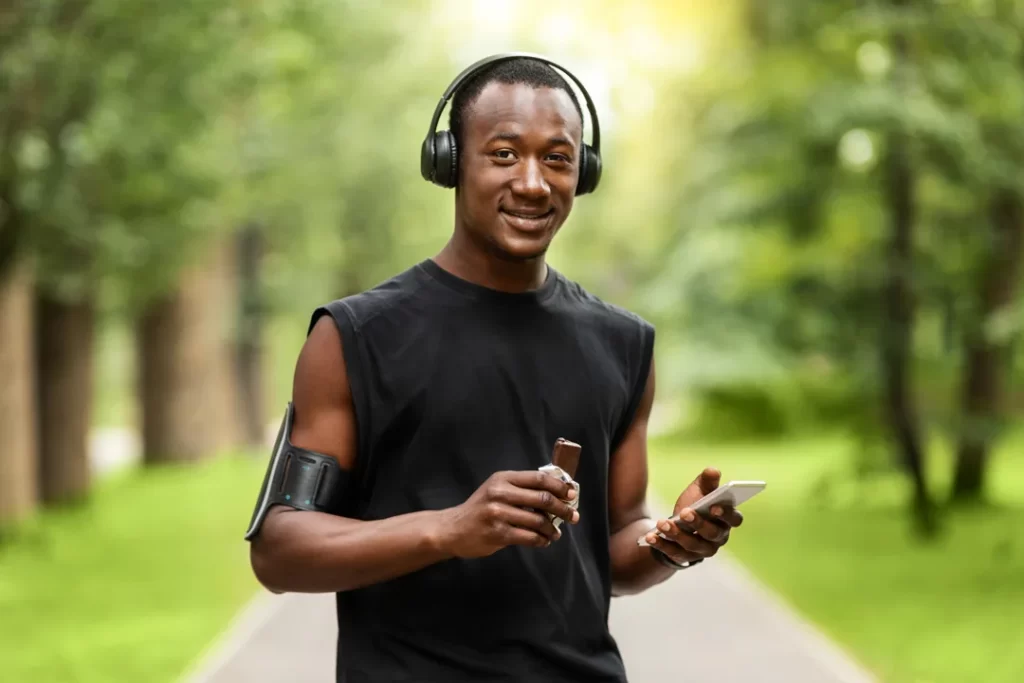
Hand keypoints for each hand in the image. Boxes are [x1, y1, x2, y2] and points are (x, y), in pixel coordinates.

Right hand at [438, 470, 580, 558]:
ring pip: (537, 520)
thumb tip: (556, 492)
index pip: (538, 478)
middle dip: (562, 508)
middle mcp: (500, 493)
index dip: (559, 486)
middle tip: (573, 516)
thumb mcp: (497, 489)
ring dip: (552, 528)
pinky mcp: (497, 533)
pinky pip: (529, 537)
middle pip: (542, 498)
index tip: (572, 494)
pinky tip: (544, 541)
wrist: (453, 528)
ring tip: (556, 533)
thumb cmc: (480, 508)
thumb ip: (521, 488)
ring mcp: (498, 513)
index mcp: (503, 478)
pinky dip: (541, 540)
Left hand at [643, 467, 743, 564]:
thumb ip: (708, 481)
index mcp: (727, 519)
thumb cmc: (696, 504)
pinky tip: (650, 536)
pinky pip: (675, 553)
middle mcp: (719, 537)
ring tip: (661, 523)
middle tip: (684, 513)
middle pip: (712, 533)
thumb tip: (713, 470)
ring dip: (676, 534)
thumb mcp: (701, 490)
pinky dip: (662, 545)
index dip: (725, 514)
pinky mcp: (687, 557)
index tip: (713, 507)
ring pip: (692, 545)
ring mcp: (703, 550)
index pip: (734, 519)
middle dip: (698, 523)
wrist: (680, 523)